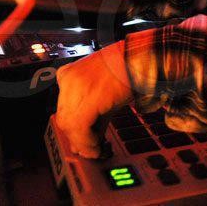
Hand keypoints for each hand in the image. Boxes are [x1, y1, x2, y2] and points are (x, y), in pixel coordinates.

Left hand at [55, 42, 132, 157]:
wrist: (143, 57)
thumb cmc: (128, 70)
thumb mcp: (104, 93)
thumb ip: (94, 116)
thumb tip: (90, 138)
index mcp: (69, 75)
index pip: (63, 110)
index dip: (73, 131)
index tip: (81, 143)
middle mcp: (69, 79)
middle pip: (63, 118)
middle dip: (76, 138)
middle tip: (90, 150)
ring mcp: (76, 86)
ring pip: (69, 124)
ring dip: (83, 142)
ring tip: (96, 150)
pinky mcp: (89, 95)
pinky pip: (80, 126)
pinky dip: (87, 141)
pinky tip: (97, 147)